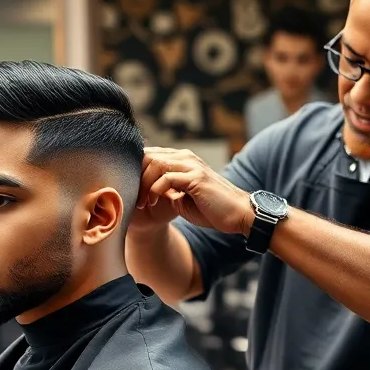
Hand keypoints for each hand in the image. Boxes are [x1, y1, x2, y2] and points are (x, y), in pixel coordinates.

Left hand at [135, 147, 254, 234]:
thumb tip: (145, 191)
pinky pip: (167, 178)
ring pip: (155, 163)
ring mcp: (192, 165)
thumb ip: (167, 189)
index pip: (150, 155)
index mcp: (182, 160)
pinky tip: (153, 202)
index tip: (131, 192)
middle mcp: (186, 157)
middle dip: (136, 176)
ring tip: (143, 202)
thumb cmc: (211, 209)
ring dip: (144, 184)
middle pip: (148, 155)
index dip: (136, 172)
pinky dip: (155, 190)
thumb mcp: (182, 197)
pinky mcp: (196, 177)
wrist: (238, 215)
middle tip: (134, 197)